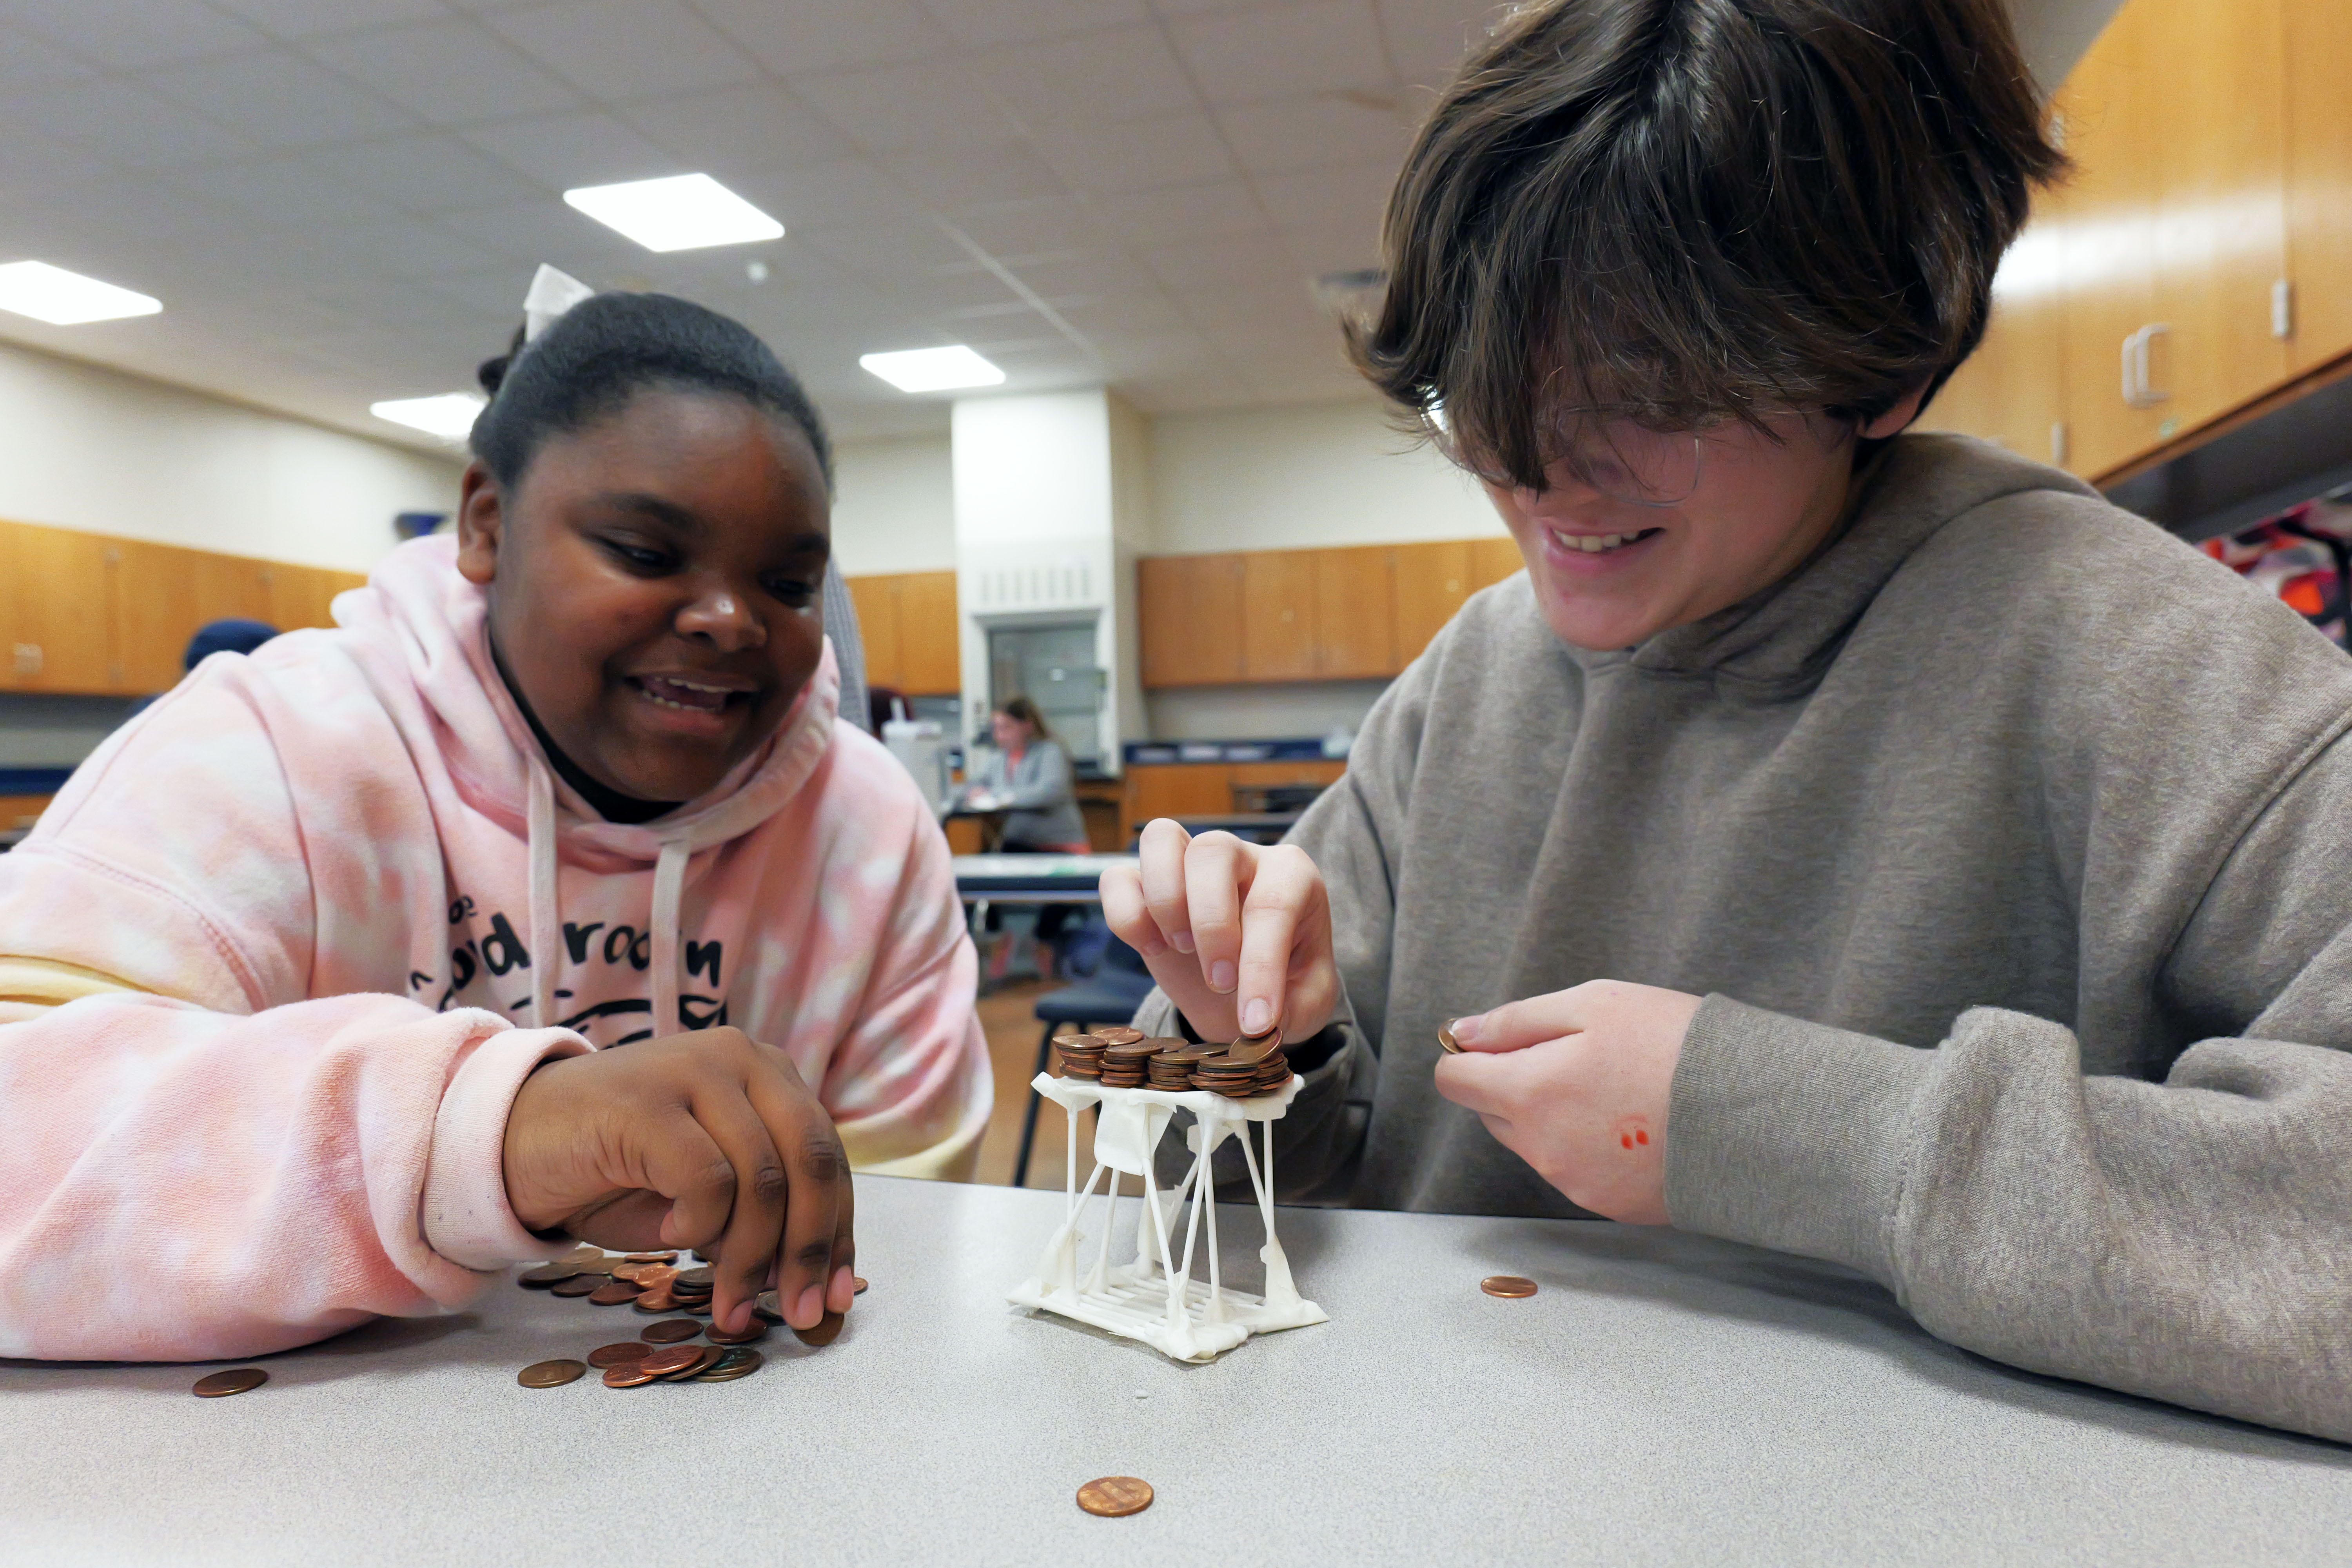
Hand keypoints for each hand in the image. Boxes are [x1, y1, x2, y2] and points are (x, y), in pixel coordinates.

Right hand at [501, 1028, 854, 1334]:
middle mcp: (741, 1058)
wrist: (513, 1145)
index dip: (838, 1232)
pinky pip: (706, 1179)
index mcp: (766, 1074)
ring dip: (751, 1258)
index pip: (826, 1157)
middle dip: (811, 1250)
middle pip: (810, 1163)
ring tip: (729, 1305)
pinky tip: (671, 1239)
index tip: (838, 1297)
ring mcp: (693, 1071)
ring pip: (761, 1179)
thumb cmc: (615, 1173)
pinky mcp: (647, 1101)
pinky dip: (698, 1224)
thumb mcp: (705, 1195)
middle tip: (799, 1313)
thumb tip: (810, 1275)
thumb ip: (759, 1215)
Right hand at [1100, 820, 1339, 1043]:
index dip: (1261, 966)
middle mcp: (1240, 856)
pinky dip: (1125, 914)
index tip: (1255, 1020)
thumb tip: (1256, 1018)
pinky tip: (1151, 948)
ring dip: (1165, 901)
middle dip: (1211, 922)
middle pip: (1213, 850)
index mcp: (1291, 876)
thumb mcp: (1309, 1002)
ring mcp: (1187, 864)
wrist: (1247, 995)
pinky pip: (1118, 877)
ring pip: (1161, 838)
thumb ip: (1294, 1005)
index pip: (1274, 903)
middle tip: (1220, 982)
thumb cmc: (1285, 987)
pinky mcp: (1143, 886)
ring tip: (1180, 949)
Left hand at [1434, 980, 1699, 1223]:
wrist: (1753, 1114)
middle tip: (1576, 1056)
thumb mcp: (1592, 1005)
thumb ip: (1516, 1021)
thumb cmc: (1673, 1046)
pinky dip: (1588, 1145)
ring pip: (1533, 1142)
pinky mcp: (1609, 1205)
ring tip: (1614, 1088)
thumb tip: (1461, 1033)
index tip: (1501, 1041)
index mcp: (1528, 1093)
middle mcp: (1541, 1148)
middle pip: (1493, 1111)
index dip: (1470, 1054)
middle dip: (1516, 1082)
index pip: (1455, 1079)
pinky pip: (1573, 1169)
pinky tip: (1632, 1121)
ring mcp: (1575, 1182)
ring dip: (1552, 1114)